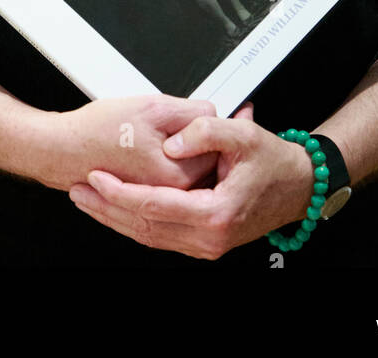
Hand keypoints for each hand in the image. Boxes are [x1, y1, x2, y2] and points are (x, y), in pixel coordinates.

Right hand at [45, 94, 218, 193]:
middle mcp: (169, 196)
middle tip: (180, 124)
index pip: (215, 150)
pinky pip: (166, 184)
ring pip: (186, 175)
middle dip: (198, 143)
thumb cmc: (96, 132)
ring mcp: (155, 199)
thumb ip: (191, 112)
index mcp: (176, 177)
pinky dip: (165, 165)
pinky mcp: (144, 198)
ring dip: (183, 155)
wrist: (61, 150)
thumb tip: (214, 114)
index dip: (208, 127)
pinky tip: (150, 149)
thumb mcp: (151, 107)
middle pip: (203, 166)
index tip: (199, 116)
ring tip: (158, 135)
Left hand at [68, 101, 315, 259]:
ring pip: (149, 235)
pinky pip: (161, 235)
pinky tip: (117, 207)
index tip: (96, 177)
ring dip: (115, 217)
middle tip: (79, 188)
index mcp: (216, 213)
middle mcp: (208, 237)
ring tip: (87, 198)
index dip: (121, 192)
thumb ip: (205, 132)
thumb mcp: (243, 134)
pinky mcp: (203, 241)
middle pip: (145, 227)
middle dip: (107, 208)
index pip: (155, 206)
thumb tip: (172, 143)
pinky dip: (135, 221)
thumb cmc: (273, 163)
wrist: (298, 187)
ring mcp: (206, 245)